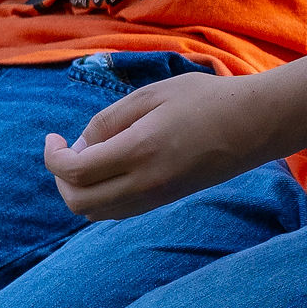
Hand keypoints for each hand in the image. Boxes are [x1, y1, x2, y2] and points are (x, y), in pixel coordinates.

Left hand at [41, 68, 270, 218]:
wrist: (254, 124)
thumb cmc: (205, 99)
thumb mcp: (152, 94)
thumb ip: (110, 118)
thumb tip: (81, 145)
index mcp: (139, 151)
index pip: (76, 171)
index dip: (53, 158)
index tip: (52, 138)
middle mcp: (145, 183)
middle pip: (79, 203)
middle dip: (60, 179)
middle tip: (65, 150)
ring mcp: (156, 197)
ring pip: (97, 213)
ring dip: (79, 190)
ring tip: (87, 157)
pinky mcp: (165, 200)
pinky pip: (118, 211)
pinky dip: (100, 197)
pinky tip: (107, 168)